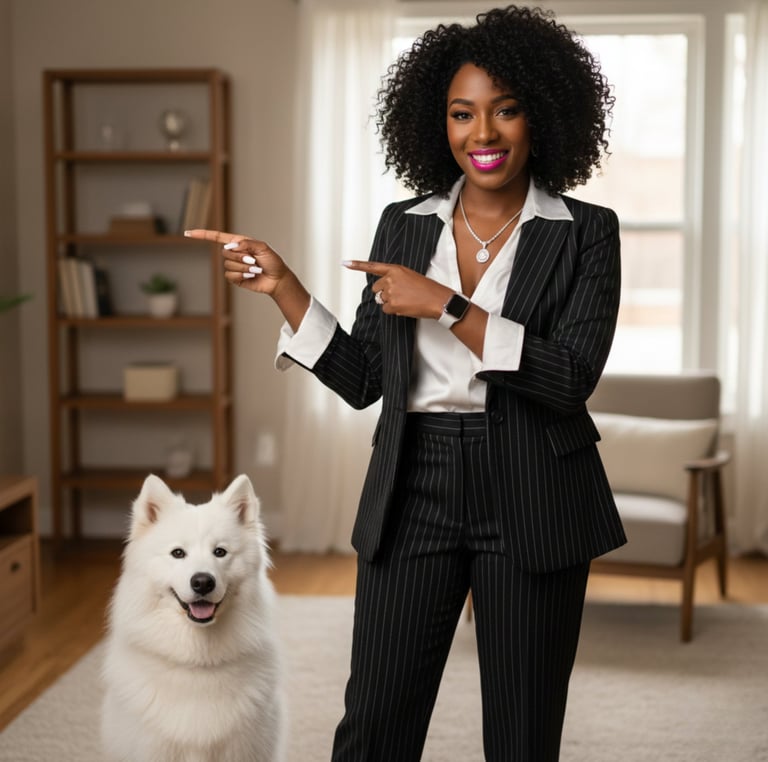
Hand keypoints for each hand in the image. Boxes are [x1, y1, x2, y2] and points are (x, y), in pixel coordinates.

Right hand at [184, 228, 309, 330]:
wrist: (277, 279)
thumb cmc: (272, 262)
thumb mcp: (263, 248)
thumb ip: (247, 244)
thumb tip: (231, 246)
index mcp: (238, 242)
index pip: (217, 237)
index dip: (202, 235)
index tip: (188, 233)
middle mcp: (234, 253)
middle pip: (225, 253)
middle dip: (240, 258)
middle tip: (254, 261)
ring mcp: (234, 266)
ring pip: (228, 266)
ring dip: (244, 268)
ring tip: (256, 269)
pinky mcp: (235, 278)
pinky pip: (230, 276)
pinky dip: (242, 276)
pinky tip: (251, 276)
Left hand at [342, 260, 451, 318]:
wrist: (439, 300)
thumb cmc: (428, 289)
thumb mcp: (411, 277)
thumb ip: (395, 278)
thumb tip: (384, 289)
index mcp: (396, 269)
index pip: (373, 267)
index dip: (357, 265)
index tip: (345, 263)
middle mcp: (391, 279)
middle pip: (376, 289)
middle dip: (384, 293)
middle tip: (400, 295)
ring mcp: (391, 292)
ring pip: (381, 300)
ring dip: (390, 302)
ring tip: (406, 300)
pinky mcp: (393, 304)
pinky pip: (386, 310)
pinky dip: (394, 311)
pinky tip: (405, 307)